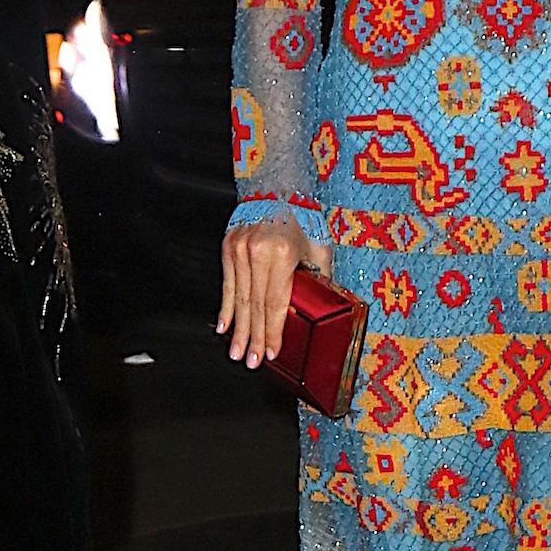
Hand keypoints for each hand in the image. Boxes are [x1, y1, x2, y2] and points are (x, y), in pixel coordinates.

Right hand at [217, 215, 332, 369]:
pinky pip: (227, 284)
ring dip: (238, 329)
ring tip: (237, 352)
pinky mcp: (229, 247)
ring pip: (239, 298)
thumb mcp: (319, 249)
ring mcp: (240, 249)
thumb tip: (326, 307)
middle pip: (255, 305)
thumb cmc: (302, 218)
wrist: (278, 189)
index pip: (275, 302)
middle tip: (252, 361)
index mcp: (282, 253)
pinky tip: (224, 327)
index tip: (272, 352)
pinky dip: (225, 308)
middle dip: (254, 338)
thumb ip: (321, 278)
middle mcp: (258, 252)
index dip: (273, 331)